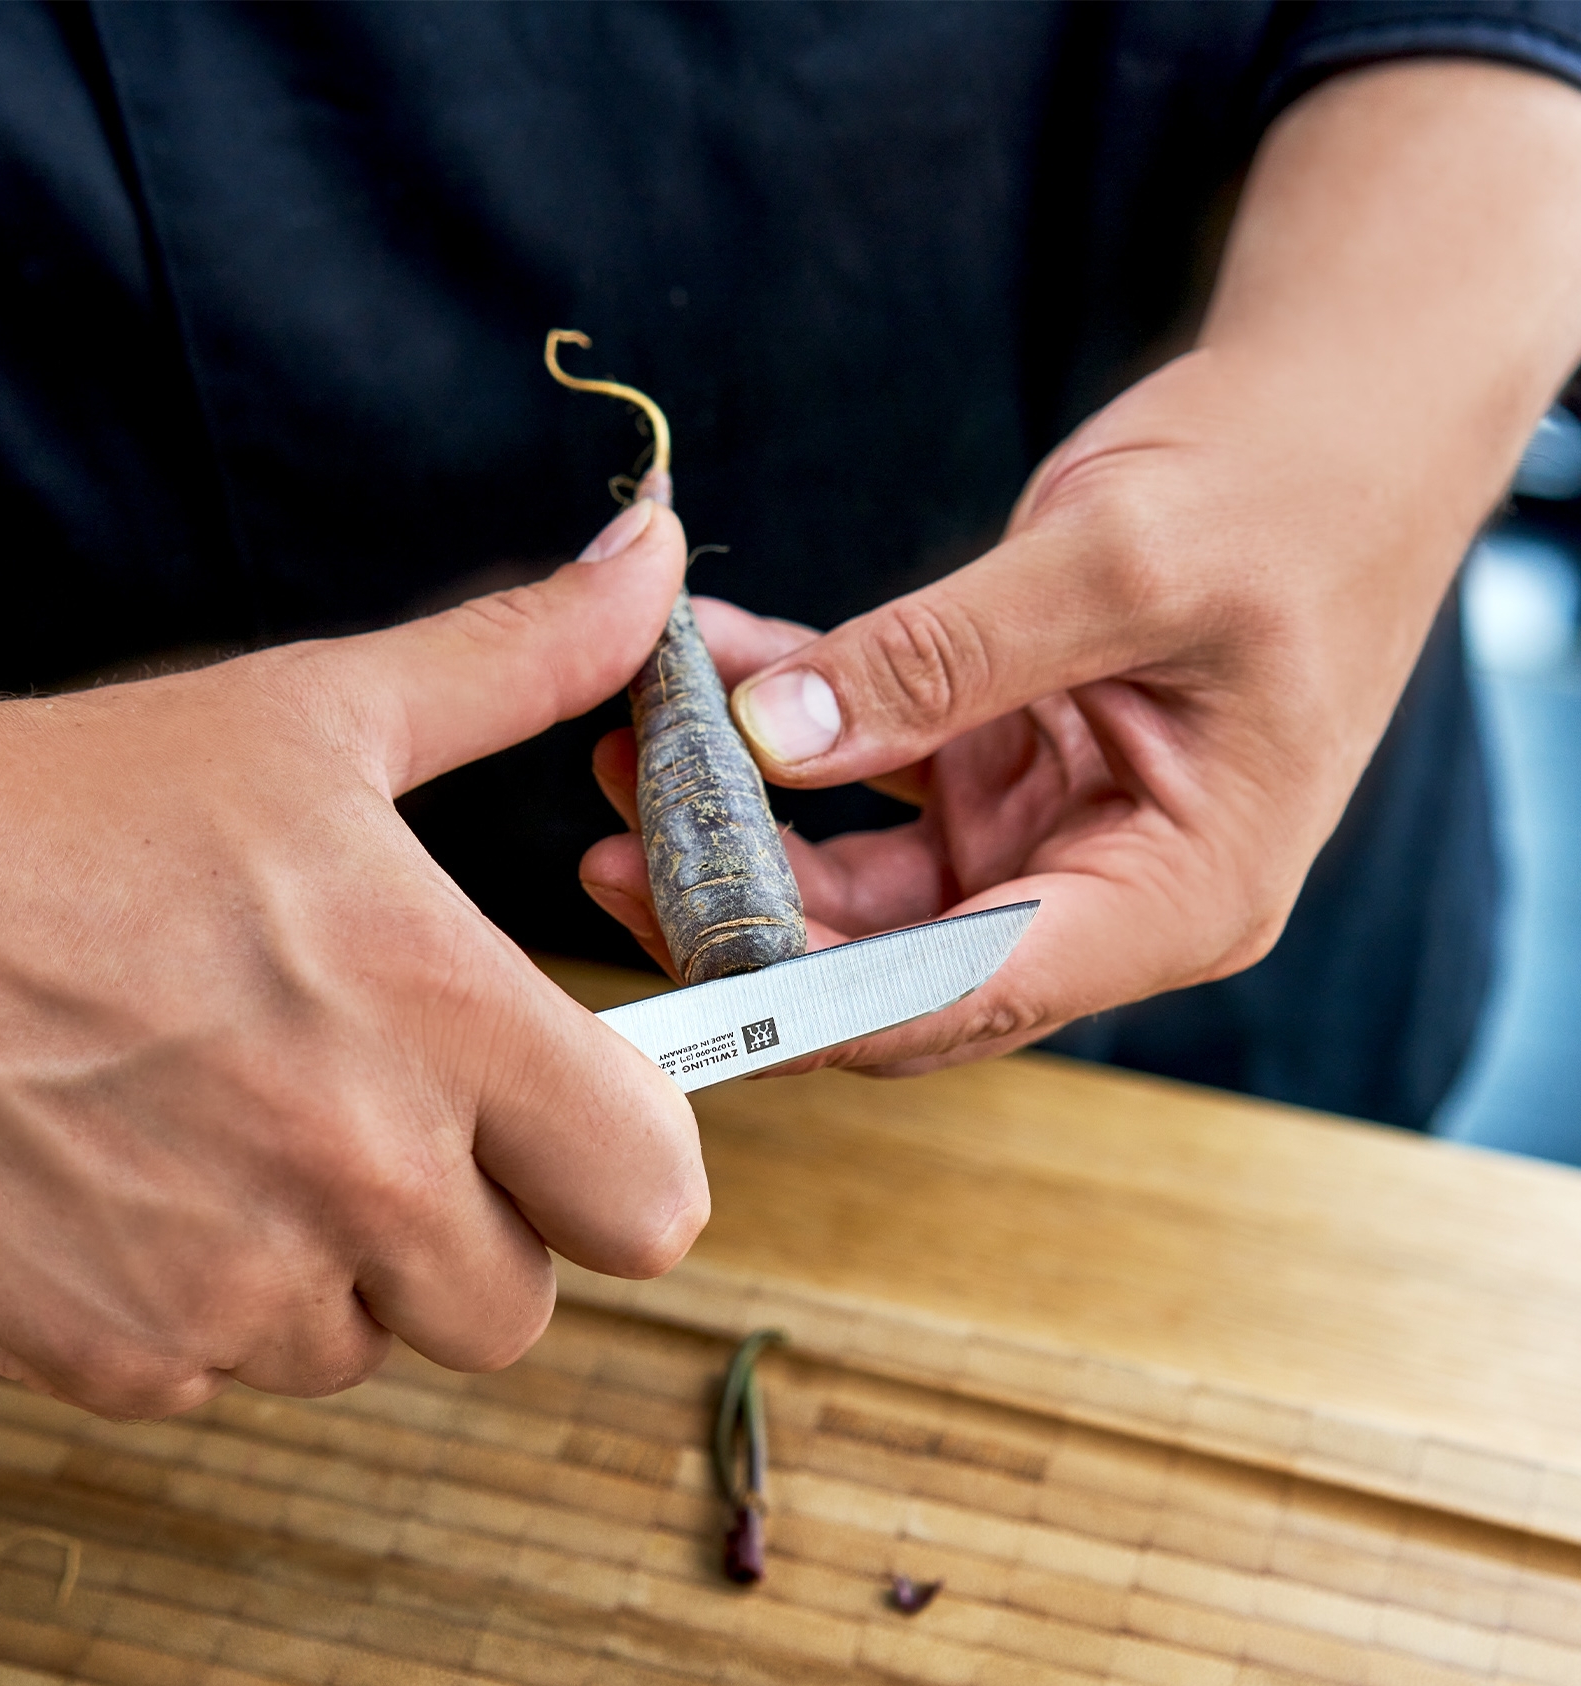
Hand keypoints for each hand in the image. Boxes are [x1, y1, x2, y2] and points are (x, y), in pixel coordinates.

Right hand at [0, 499, 705, 1416]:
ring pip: (368, 1346)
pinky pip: (228, 1375)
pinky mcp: (116, 1357)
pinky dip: (201, 1306)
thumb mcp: (324, 712)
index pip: (649, 1203)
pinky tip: (136, 1182)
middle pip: (514, 1304)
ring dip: (332, 1271)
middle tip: (372, 1117)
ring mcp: (229, 1289)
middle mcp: (355, 1176)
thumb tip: (653, 556)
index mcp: (441, 1021)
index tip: (560, 1118)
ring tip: (231, 1129)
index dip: (617, 1163)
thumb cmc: (86, 800)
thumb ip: (521, 660)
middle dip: (470, 1228)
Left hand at [582, 59, 1580, 1075]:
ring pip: (856, 888)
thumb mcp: (1119, 561)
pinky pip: (865, 778)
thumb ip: (941, 657)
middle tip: (611, 848)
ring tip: (623, 754)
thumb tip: (769, 736)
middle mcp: (1105, 893)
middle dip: (747, 917)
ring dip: (740, 827)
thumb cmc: (1291, 485)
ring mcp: (1046, 838)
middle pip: (890, 964)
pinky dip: (785, 729)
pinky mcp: (1000, 772)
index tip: (677, 962)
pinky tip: (701, 672)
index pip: (960, 998)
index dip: (810, 1002)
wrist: (1344, 413)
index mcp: (1176, 894)